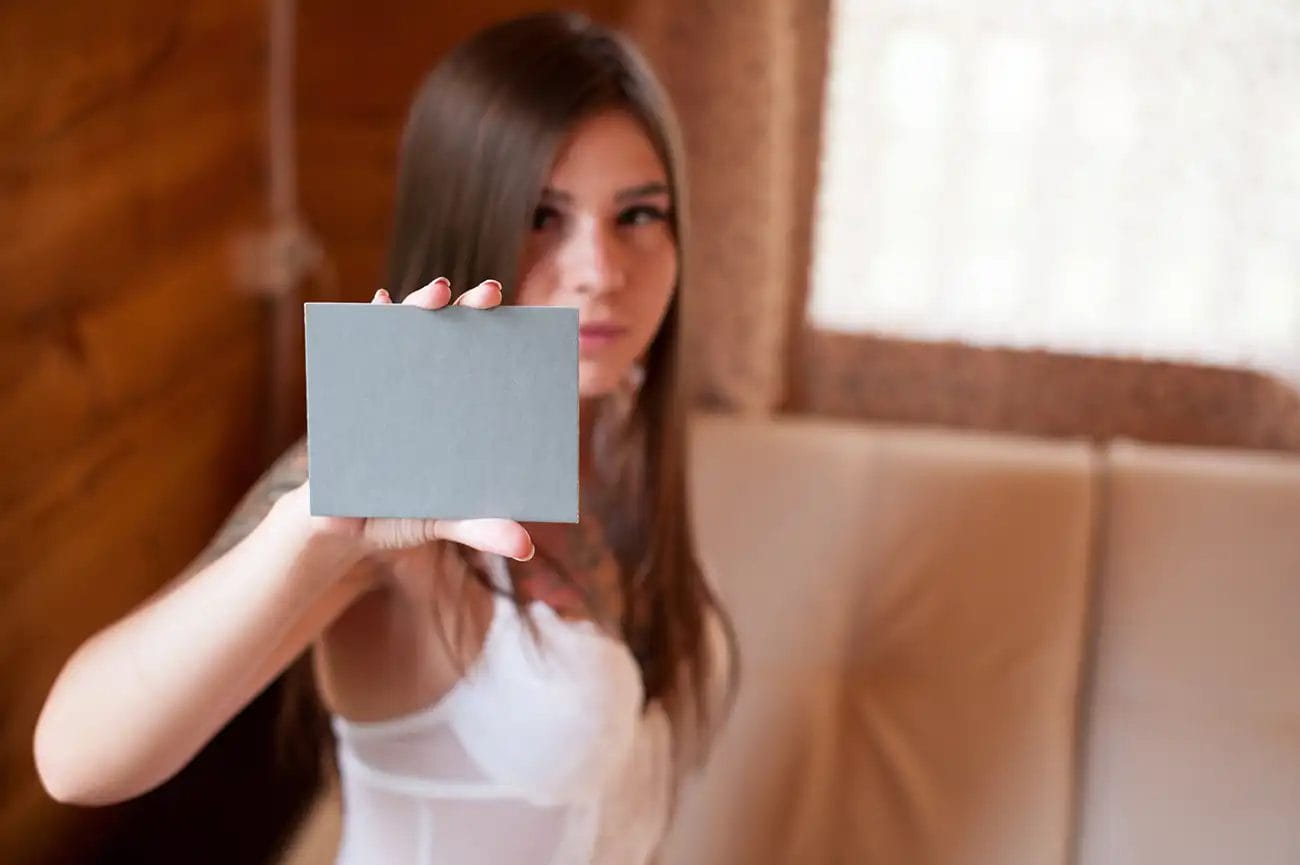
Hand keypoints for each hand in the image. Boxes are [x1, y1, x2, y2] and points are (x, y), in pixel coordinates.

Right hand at [285, 277, 534, 562]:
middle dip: (474, 306)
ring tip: (438, 293)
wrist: (343, 524)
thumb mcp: (445, 522)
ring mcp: (392, 376)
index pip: (490, 364)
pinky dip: (372, 318)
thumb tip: (525, 547)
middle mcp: (429, 384)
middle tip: (492, 294)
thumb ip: (482, 529)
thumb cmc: (403, 514)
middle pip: (457, 333)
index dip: (510, 339)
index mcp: (458, 409)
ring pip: (412, 327)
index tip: (530, 323)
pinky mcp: (354, 379)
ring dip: (423, 302)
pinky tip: (381, 303)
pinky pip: (363, 340)